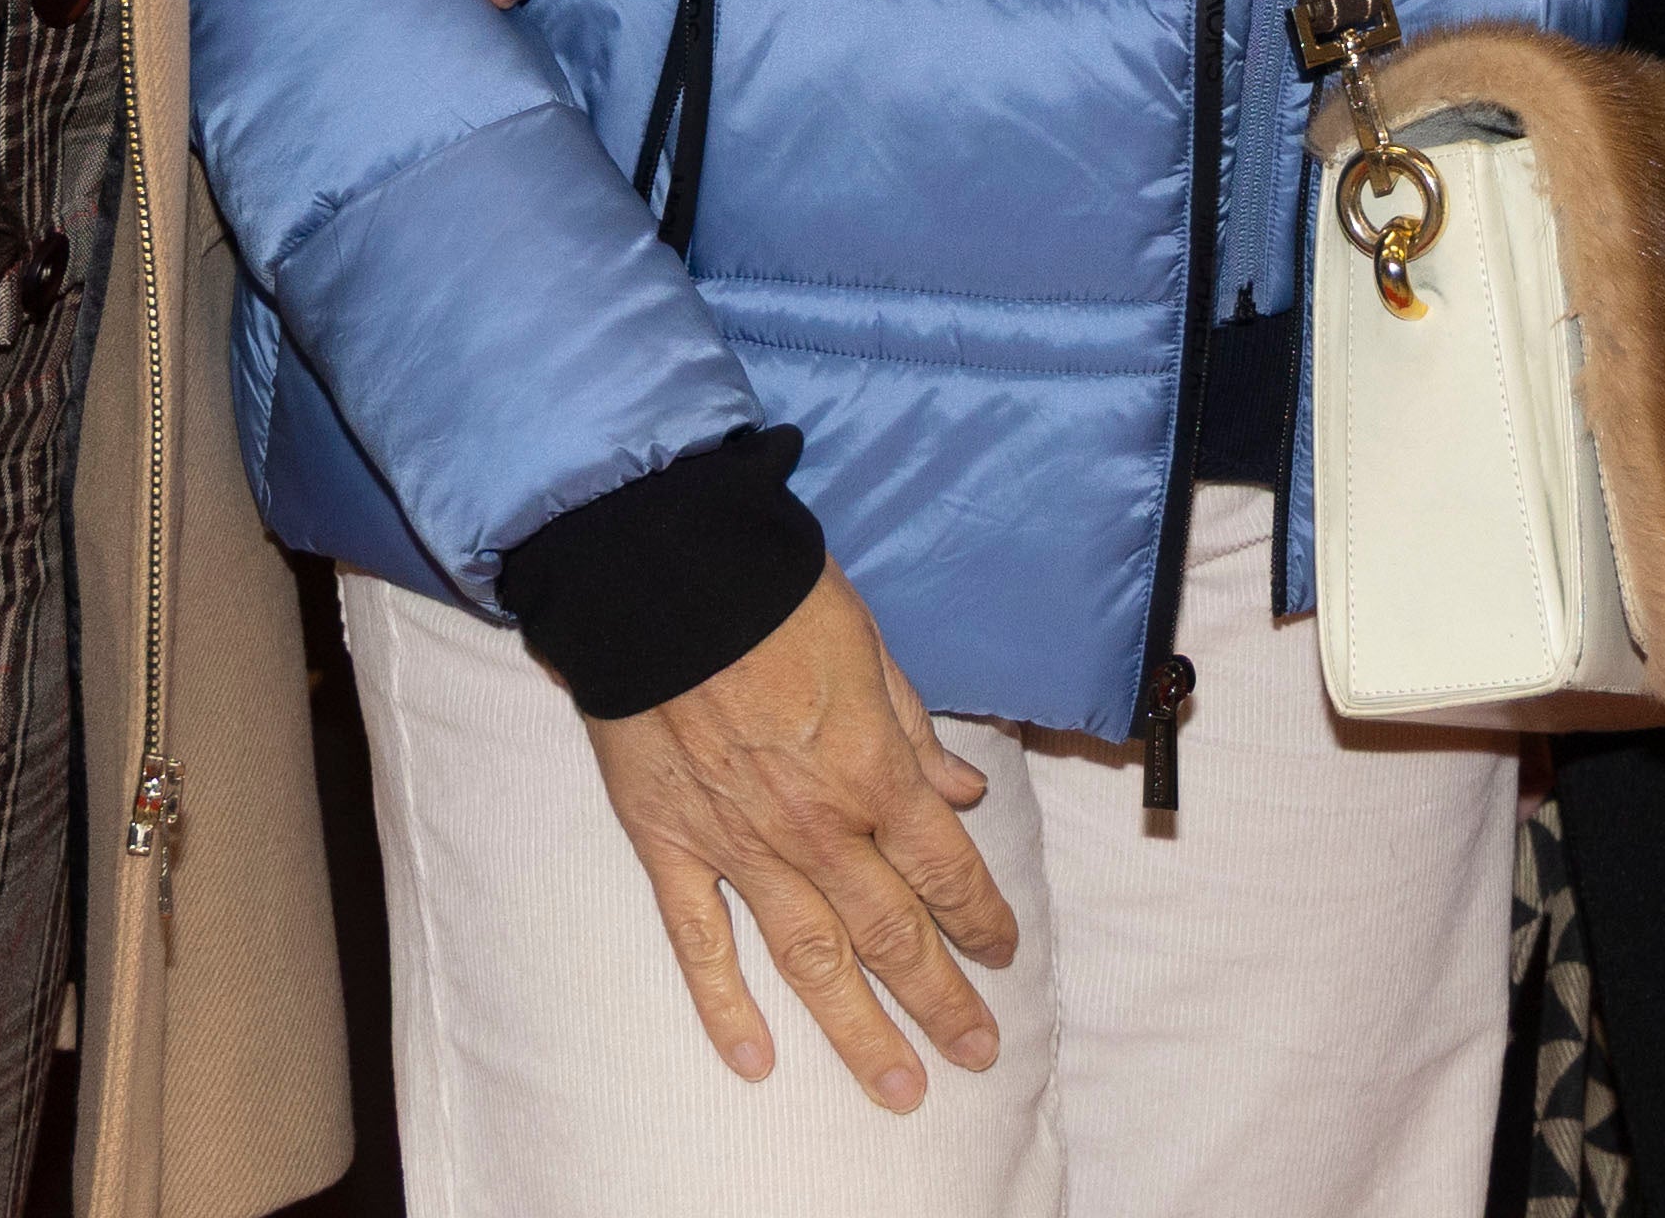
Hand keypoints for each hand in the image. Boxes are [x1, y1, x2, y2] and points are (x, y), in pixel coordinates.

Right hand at [583, 563, 1013, 1110]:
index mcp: (874, 776)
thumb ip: (912, 733)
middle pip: (893, 934)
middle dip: (941, 999)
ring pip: (811, 959)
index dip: (981, 918)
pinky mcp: (670, 846)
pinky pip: (701, 942)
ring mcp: (740, 847)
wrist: (661, 575)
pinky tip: (756, 1060)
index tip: (1003, 952)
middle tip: (977, 1053)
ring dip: (859, 1031)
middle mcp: (817, 830)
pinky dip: (726, 1006)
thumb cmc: (773, 595)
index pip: (945, 872)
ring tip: (898, 1089)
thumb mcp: (871, 649)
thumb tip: (960, 795)